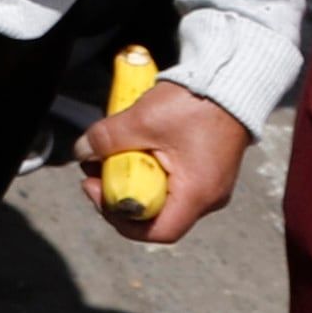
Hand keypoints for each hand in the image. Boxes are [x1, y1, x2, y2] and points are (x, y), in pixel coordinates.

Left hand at [78, 81, 248, 244]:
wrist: (229, 81)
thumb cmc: (195, 104)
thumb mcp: (142, 120)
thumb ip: (107, 139)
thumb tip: (82, 152)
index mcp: (197, 194)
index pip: (158, 231)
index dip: (120, 219)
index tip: (96, 190)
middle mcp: (207, 197)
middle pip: (154, 214)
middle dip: (118, 194)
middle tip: (94, 169)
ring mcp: (207, 184)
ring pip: (160, 195)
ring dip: (129, 177)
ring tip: (106, 153)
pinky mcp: (203, 169)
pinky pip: (169, 179)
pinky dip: (145, 167)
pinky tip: (129, 146)